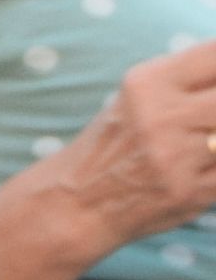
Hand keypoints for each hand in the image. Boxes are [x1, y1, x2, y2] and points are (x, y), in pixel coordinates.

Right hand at [34, 41, 215, 274]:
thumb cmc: (120, 141)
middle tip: (206, 119)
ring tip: (202, 143)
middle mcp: (159, 116)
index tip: (213, 85)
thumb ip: (194, 77)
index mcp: (147, 83)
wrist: (77, 202)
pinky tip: (200, 169)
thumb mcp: (143, 95)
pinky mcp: (189, 192)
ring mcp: (175, 156)